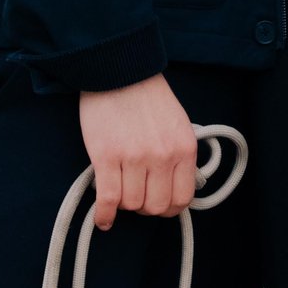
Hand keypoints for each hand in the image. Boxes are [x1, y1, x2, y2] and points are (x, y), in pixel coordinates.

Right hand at [81, 72, 198, 228]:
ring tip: (119, 191)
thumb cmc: (146, 95)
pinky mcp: (107, 157)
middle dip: (146, 207)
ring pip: (132, 205)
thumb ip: (179, 154)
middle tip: (137, 196)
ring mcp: (135, 158)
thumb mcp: (177, 123)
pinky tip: (103, 218)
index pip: (182, 198)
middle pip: (156, 206)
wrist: (118, 69)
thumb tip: (177, 186)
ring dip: (124, 204)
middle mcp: (163, 156)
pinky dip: (104, 214)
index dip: (169, 207)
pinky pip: (108, 199)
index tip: (159, 204)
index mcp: (184, 148)